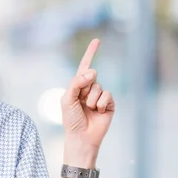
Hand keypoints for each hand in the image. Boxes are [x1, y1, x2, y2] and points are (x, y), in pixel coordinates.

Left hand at [60, 39, 114, 166]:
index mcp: (77, 86)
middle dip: (84, 88)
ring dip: (92, 99)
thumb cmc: (71, 119)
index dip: (91, 53)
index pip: (84, 66)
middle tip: (81, 103)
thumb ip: (76, 83)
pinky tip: (98, 112)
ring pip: (99, 87)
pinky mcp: (109, 104)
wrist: (81, 137)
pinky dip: (101, 103)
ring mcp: (100, 96)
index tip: (97, 40)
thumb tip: (93, 71)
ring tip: (88, 110)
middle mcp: (89, 89)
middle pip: (91, 77)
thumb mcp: (67, 99)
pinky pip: (107, 95)